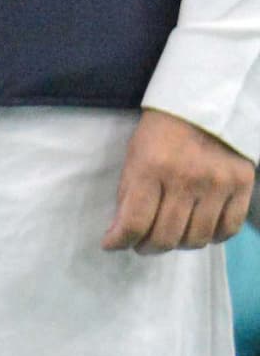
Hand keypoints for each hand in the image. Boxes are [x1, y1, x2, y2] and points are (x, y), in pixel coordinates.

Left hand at [104, 106, 254, 253]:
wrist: (204, 108)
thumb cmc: (160, 134)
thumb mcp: (133, 157)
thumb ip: (128, 195)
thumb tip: (120, 233)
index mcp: (151, 168)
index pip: (135, 222)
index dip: (119, 241)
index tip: (112, 244)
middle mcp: (187, 179)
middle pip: (166, 237)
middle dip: (147, 247)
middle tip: (141, 244)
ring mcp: (218, 184)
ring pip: (197, 238)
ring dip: (178, 245)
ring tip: (168, 237)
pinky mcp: (242, 185)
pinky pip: (228, 229)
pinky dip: (211, 238)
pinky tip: (197, 230)